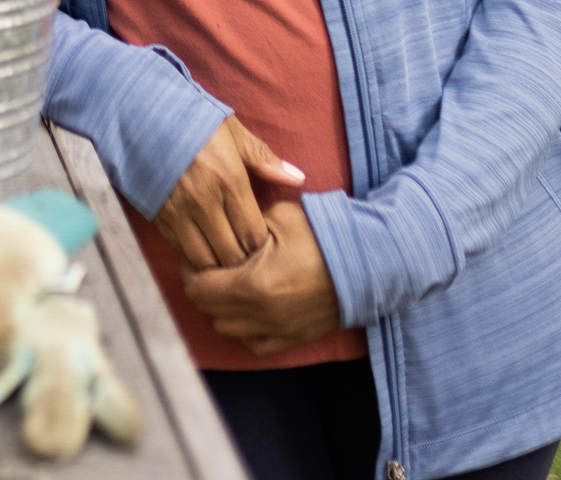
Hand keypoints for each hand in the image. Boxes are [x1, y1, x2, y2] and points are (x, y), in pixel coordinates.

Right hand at [154, 116, 305, 269]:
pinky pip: (181, 250)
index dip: (261, 245)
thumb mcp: (232, 132)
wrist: (141, 115)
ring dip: (218, 262)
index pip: (254, 235)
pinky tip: (202, 247)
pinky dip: (194, 256)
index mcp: (229, 180)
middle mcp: (204, 201)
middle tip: (247, 255)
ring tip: (225, 255)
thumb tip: (298, 178)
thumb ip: (264, 159)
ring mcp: (178, 211)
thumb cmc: (193, 121)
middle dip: (243, 260)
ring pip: (205, 260)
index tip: (263, 242)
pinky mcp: (158, 215)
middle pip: (232, 254)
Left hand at [182, 200, 341, 354]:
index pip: (198, 287)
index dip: (190, 269)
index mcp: (253, 284)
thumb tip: (222, 230)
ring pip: (226, 328)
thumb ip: (244, 225)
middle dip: (202, 286)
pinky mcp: (293, 338)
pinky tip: (251, 307)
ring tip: (230, 284)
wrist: (370, 263)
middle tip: (210, 266)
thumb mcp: (279, 217)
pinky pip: (254, 344)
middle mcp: (262, 315)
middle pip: (207, 309)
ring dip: (221, 308)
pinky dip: (245, 328)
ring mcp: (278, 331)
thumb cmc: (324, 235)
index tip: (196, 254)